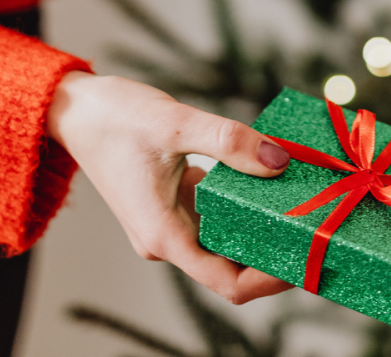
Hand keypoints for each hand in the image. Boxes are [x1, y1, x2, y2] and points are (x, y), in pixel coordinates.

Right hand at [45, 72, 294, 303]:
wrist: (73, 107)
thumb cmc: (115, 117)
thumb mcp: (177, 122)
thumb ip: (229, 141)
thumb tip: (279, 162)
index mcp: (164, 235)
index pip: (227, 283)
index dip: (269, 281)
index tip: (305, 262)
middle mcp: (164, 240)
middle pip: (229, 265)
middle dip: (272, 252)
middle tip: (317, 229)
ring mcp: (165, 225)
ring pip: (221, 240)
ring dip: (257, 226)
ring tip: (299, 204)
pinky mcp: (167, 206)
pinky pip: (211, 217)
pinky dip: (238, 205)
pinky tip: (265, 179)